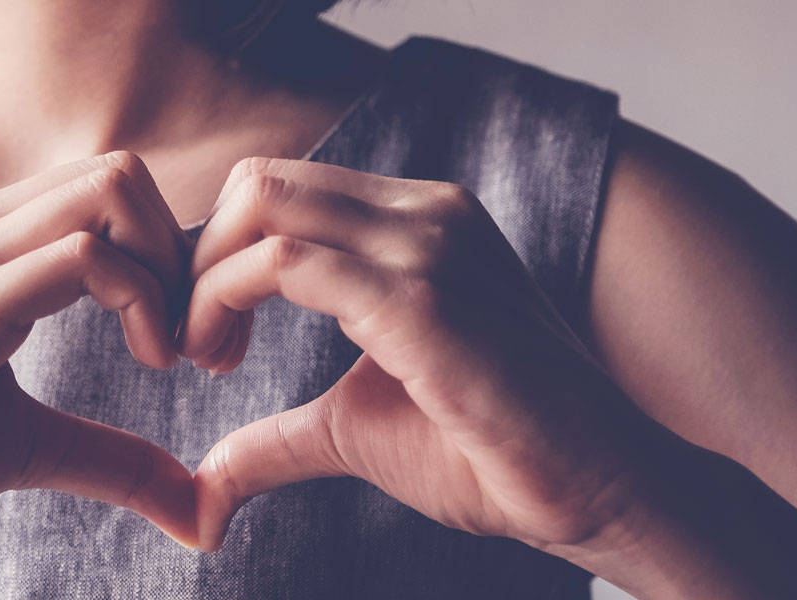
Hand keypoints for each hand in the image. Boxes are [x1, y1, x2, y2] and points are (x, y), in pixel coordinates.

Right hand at [0, 152, 202, 560]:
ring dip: (172, 272)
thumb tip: (199, 507)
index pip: (101, 192)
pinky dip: (143, 300)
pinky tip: (148, 362)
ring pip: (109, 192)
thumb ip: (109, 457)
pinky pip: (82, 257)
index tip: (187, 346)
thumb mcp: (23, 447)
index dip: (168, 259)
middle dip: (185, 255)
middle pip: (119, 172)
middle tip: (196, 347)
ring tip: (173, 356)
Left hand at [181, 157, 665, 553]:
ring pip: (264, 207)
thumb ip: (276, 438)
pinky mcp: (422, 299)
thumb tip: (205, 487)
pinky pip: (287, 264)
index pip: (279, 190)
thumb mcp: (353, 429)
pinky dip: (225, 301)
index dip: (218, 256)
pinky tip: (226, 364)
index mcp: (415, 222)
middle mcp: (423, 213)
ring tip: (208, 358)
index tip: (207, 338)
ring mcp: (428, 246)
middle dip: (198, 258)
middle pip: (259, 182)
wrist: (598, 488)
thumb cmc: (489, 454)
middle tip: (197, 346)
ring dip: (205, 282)